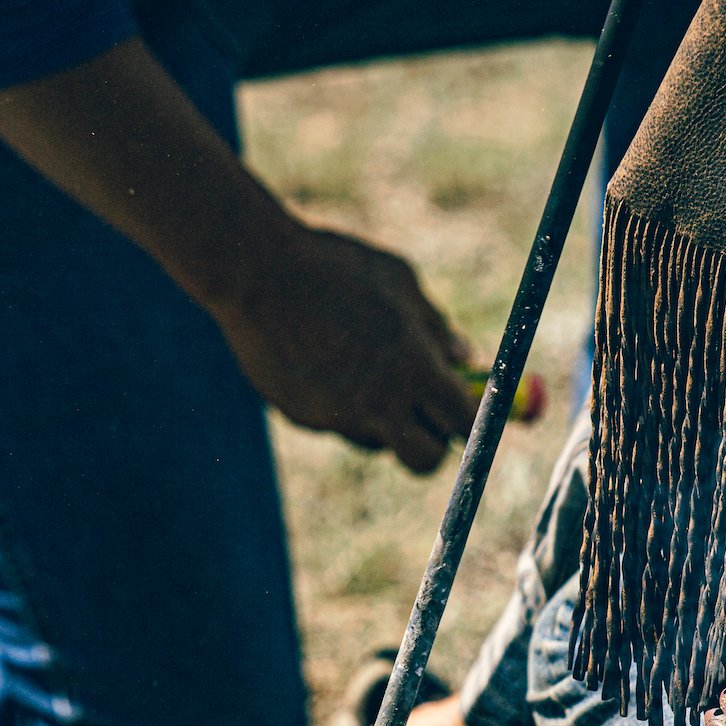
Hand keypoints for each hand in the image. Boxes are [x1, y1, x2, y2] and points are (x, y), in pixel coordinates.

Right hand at [217, 219, 476, 473]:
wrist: (254, 273)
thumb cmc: (334, 266)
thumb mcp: (399, 282)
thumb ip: (435, 327)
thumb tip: (465, 358)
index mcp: (415, 369)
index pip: (464, 424)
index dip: (470, 421)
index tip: (465, 409)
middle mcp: (379, 404)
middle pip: (425, 459)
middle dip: (432, 444)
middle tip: (426, 416)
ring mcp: (338, 417)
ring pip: (377, 440)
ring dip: (382, 418)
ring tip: (359, 364)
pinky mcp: (303, 419)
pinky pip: (336, 422)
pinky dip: (339, 402)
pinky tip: (319, 358)